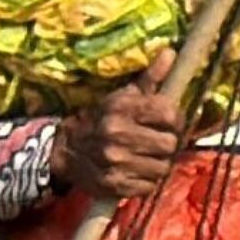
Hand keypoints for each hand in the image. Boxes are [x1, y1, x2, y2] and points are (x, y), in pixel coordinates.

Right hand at [59, 62, 181, 201]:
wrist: (64, 149)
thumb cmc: (102, 119)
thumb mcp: (122, 96)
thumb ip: (150, 78)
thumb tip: (171, 53)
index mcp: (121, 108)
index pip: (171, 114)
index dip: (175, 120)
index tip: (168, 123)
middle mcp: (116, 133)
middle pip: (170, 144)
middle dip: (167, 144)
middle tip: (157, 142)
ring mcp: (114, 161)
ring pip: (163, 167)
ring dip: (158, 164)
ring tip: (145, 157)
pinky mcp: (112, 184)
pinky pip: (149, 186)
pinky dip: (146, 181)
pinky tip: (135, 171)